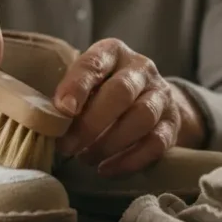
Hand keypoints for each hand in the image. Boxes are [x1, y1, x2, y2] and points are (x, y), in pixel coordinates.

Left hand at [52, 39, 205, 176]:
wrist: (150, 99)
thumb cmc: (104, 91)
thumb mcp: (85, 83)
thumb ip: (69, 96)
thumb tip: (49, 123)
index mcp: (112, 52)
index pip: (94, 63)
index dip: (78, 86)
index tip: (62, 110)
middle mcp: (141, 68)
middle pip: (120, 92)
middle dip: (91, 123)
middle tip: (67, 146)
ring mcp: (161, 95)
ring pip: (141, 117)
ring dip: (109, 143)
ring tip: (85, 159)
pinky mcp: (172, 123)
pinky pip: (155, 143)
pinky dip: (129, 160)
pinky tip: (106, 169)